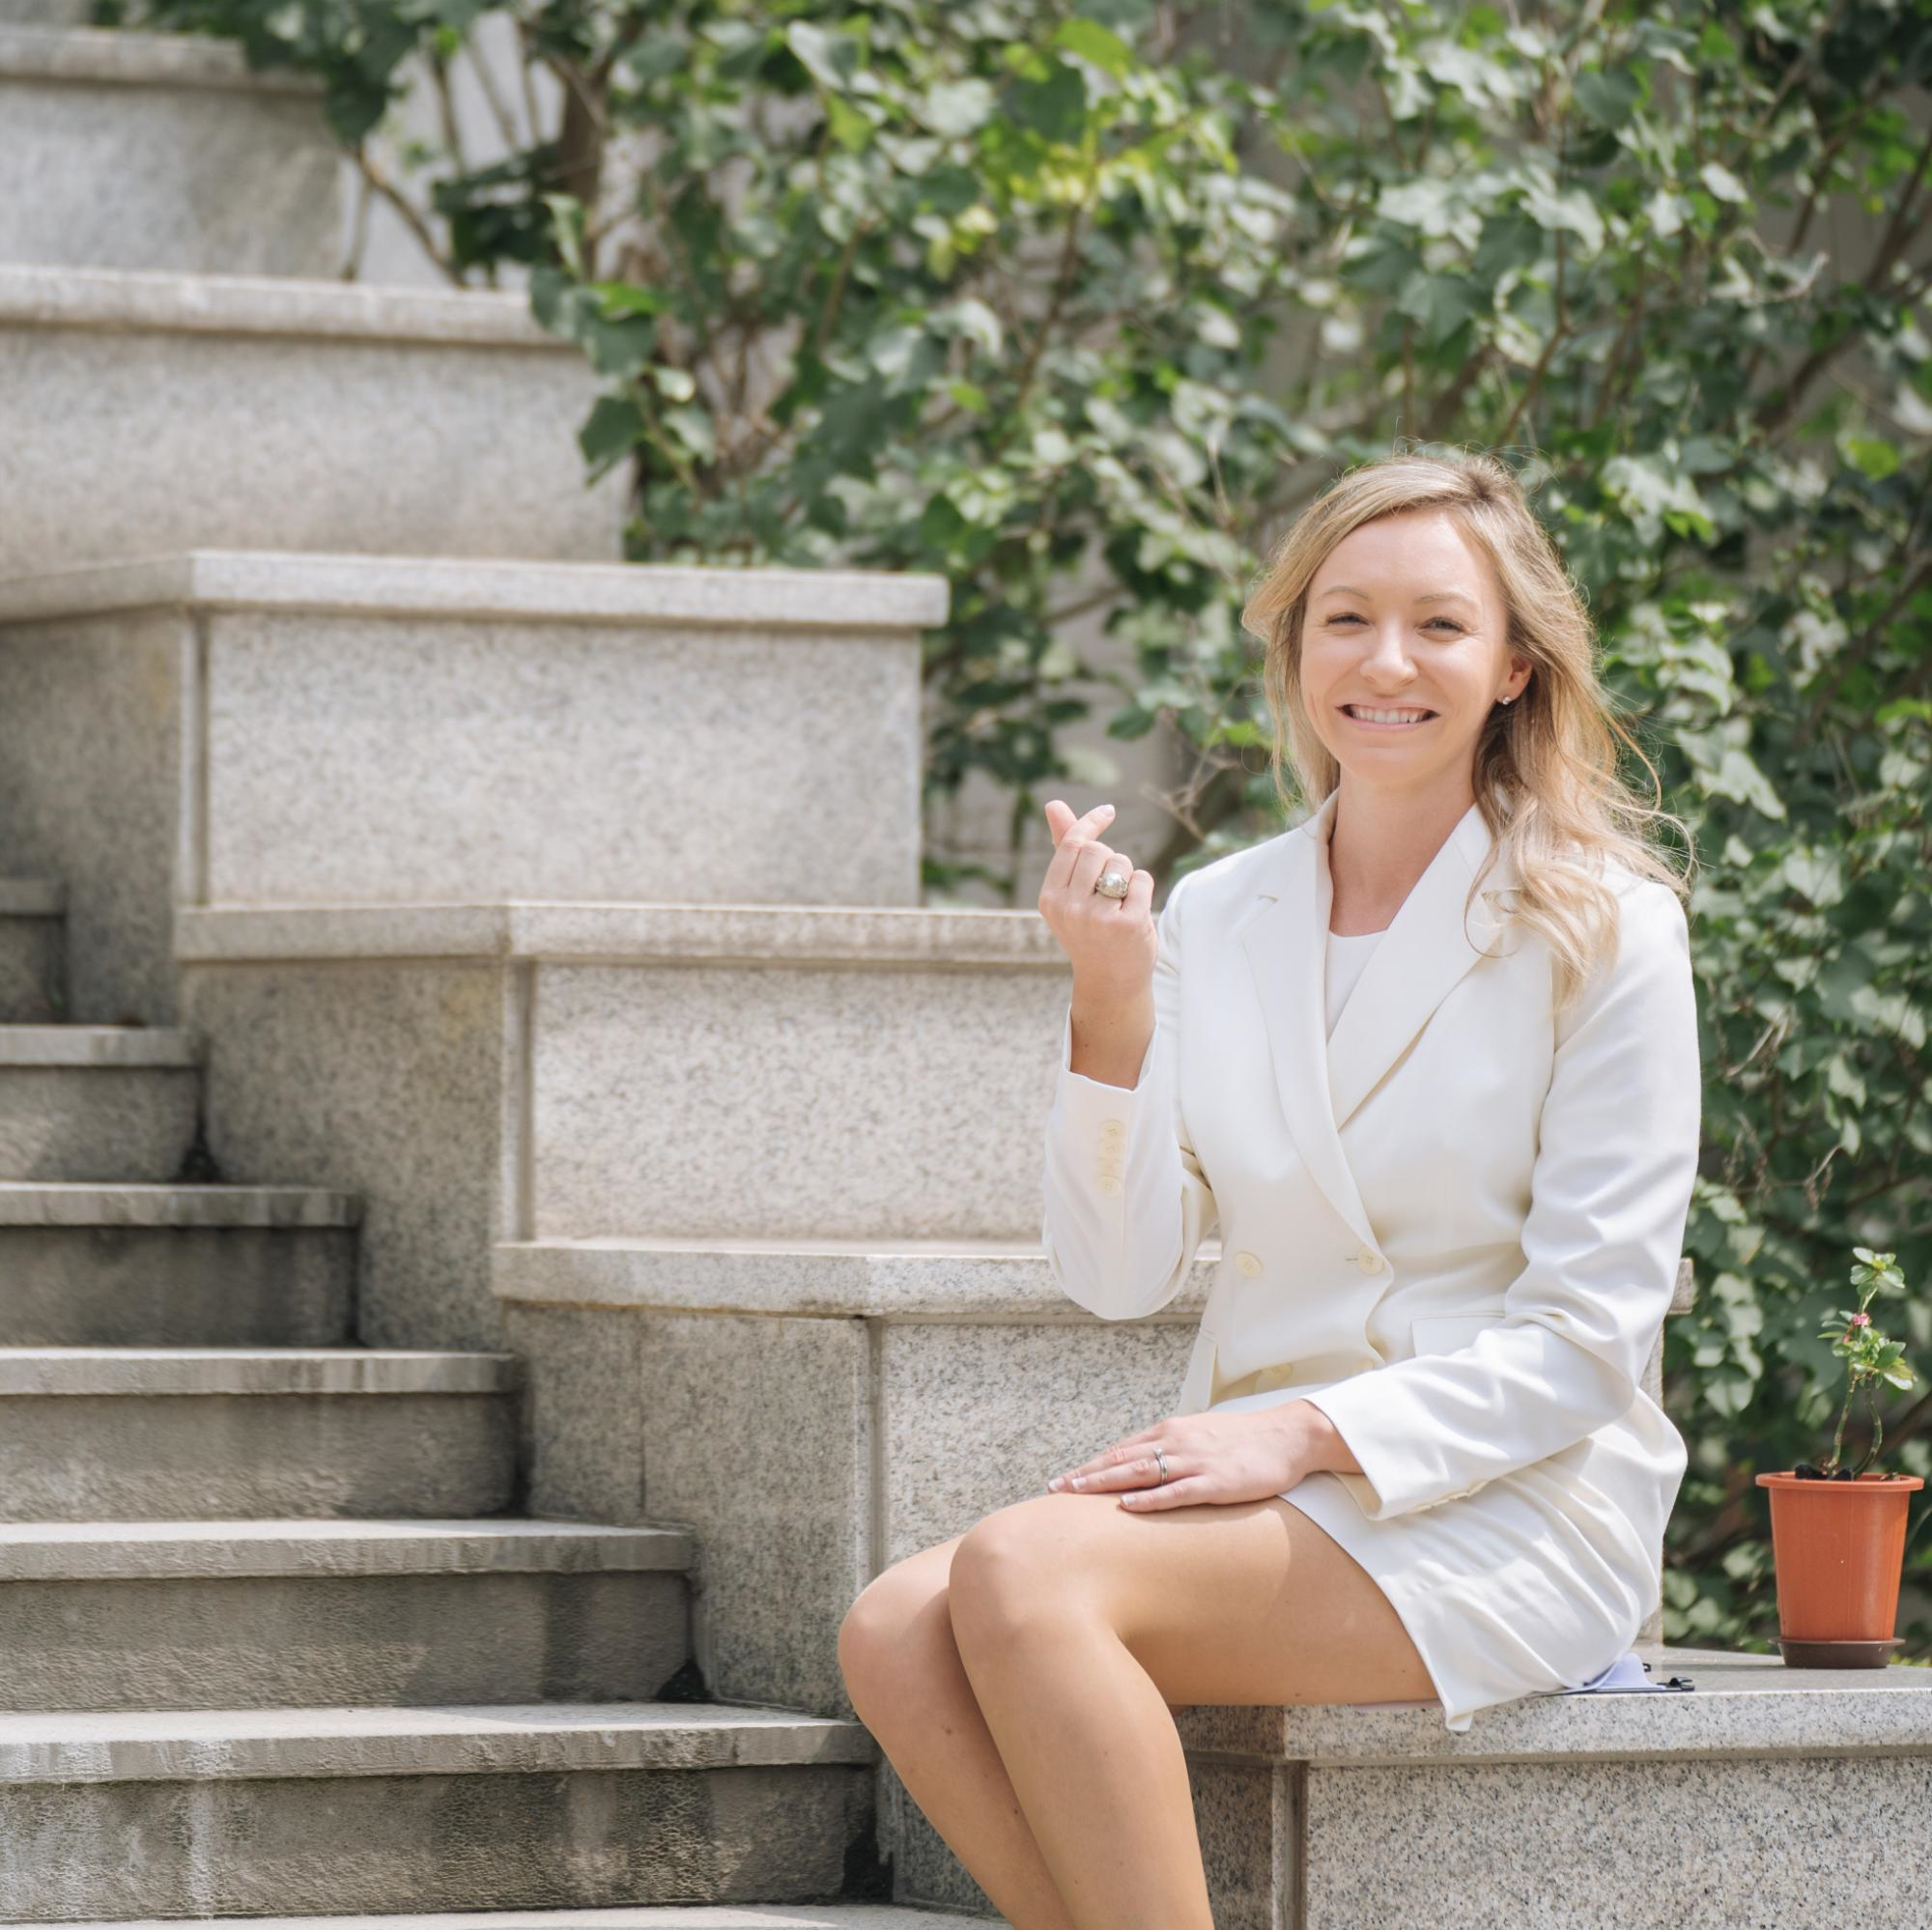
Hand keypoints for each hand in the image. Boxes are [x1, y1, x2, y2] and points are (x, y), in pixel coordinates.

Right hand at [1038, 800, 1156, 1007]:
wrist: (1110, 981)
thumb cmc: (1091, 930)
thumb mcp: (1070, 892)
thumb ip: (1063, 847)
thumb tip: (1052, 803)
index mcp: (1050, 898)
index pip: (1072, 845)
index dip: (1092, 823)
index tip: (1108, 811)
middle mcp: (1069, 908)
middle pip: (1097, 850)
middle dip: (1110, 860)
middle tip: (1110, 887)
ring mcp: (1098, 918)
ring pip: (1120, 863)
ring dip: (1127, 876)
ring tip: (1120, 903)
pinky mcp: (1128, 924)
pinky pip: (1142, 879)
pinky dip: (1143, 889)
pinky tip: (1135, 912)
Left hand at [1044, 1401, 1334, 1510]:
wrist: (1287, 1437)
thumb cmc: (1244, 1440)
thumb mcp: (1200, 1437)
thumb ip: (1172, 1449)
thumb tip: (1146, 1466)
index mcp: (1171, 1431)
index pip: (1120, 1450)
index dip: (1090, 1465)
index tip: (1063, 1478)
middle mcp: (1176, 1442)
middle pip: (1120, 1459)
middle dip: (1084, 1475)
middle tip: (1053, 1488)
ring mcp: (1194, 1462)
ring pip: (1139, 1473)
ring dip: (1103, 1483)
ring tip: (1073, 1494)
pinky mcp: (1215, 1483)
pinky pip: (1176, 1492)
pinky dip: (1149, 1499)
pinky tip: (1126, 1505)